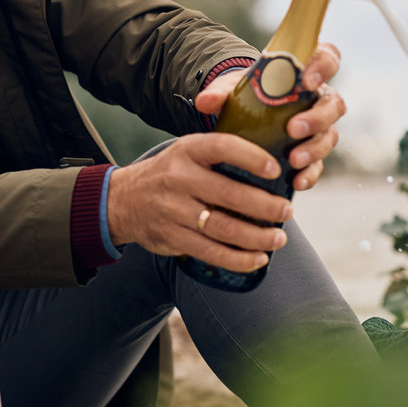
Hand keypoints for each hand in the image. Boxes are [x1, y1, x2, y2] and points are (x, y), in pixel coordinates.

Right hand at [106, 133, 290, 272]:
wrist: (121, 200)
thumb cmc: (169, 174)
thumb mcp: (186, 152)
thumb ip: (219, 155)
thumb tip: (272, 166)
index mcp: (187, 151)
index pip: (222, 147)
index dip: (251, 157)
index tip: (275, 169)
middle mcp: (178, 178)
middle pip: (229, 194)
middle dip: (265, 206)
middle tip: (286, 211)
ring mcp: (173, 210)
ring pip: (223, 228)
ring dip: (257, 237)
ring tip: (278, 238)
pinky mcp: (172, 237)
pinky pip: (211, 252)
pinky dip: (239, 259)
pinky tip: (258, 258)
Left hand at [193, 42, 347, 191]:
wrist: (243, 116)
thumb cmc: (245, 94)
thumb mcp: (230, 89)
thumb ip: (219, 92)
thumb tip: (204, 101)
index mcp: (303, 73)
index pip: (327, 58)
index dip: (323, 66)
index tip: (307, 80)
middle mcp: (318, 99)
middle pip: (333, 104)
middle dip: (317, 117)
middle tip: (293, 129)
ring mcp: (320, 127)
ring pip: (330, 135)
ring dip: (314, 149)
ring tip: (294, 160)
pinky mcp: (313, 152)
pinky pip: (320, 164)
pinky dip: (310, 174)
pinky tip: (296, 182)